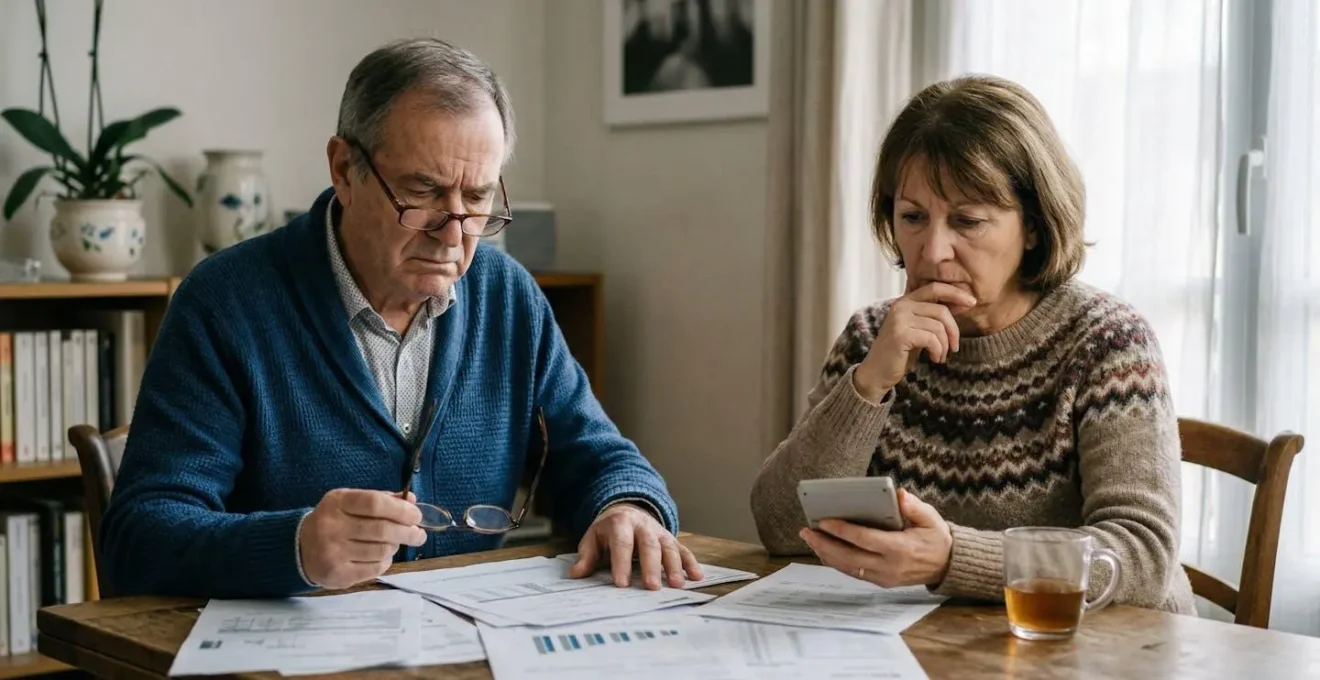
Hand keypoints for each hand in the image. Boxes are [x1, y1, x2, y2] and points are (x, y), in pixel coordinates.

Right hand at [299, 489, 427, 588]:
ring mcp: (333, 552)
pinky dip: (385, 561)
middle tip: (419, 534)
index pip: (374, 503)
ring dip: (395, 546)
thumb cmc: (334, 520)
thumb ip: (381, 499)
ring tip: (395, 543)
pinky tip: (382, 556)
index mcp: (337, 502)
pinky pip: (374, 568)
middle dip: (407, 532)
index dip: (400, 509)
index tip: (416, 515)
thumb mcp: (351, 502)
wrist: (300, 548)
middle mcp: (332, 526)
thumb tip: (411, 500)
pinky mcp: (338, 574)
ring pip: (381, 550)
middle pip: (381, 529)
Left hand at [569, 503, 703, 588]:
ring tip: (676, 585)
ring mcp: (659, 532)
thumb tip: (576, 574)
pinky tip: (696, 577)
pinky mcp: (671, 538)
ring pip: (669, 547)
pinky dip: (691, 563)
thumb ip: (587, 556)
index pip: (622, 543)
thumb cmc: (608, 531)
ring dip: (674, 566)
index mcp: (620, 524)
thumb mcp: (593, 538)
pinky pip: (683, 549)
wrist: (626, 510)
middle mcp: (643, 525)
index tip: (621, 584)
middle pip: (649, 546)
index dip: (621, 563)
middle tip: (652, 587)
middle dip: (651, 567)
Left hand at [799, 489, 952, 587]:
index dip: (842, 531)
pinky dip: (836, 562)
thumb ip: (914, 506)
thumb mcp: (930, 518)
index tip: (824, 521)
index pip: (864, 539)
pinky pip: (853, 572)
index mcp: (900, 549)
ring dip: (826, 554)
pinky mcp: (881, 581)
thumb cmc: (936, 537)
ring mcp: (884, 577)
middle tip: (806, 531)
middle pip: (849, 557)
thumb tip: (899, 494)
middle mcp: (889, 566)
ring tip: (810, 539)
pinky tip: (824, 550)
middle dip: (825, 543)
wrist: (947, 565)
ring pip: (847, 567)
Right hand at [853, 282, 976, 400]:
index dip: (956, 293)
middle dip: (953, 331)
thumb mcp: (919, 329)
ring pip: (938, 327)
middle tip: (954, 347)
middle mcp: (900, 306)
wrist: (878, 372)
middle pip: (941, 310)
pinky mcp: (900, 335)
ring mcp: (899, 319)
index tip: (973, 302)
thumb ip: (934, 315)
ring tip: (940, 355)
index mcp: (905, 301)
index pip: (935, 288)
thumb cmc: (901, 352)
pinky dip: (938, 351)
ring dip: (945, 345)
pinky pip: (932, 339)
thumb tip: (963, 302)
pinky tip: (935, 359)